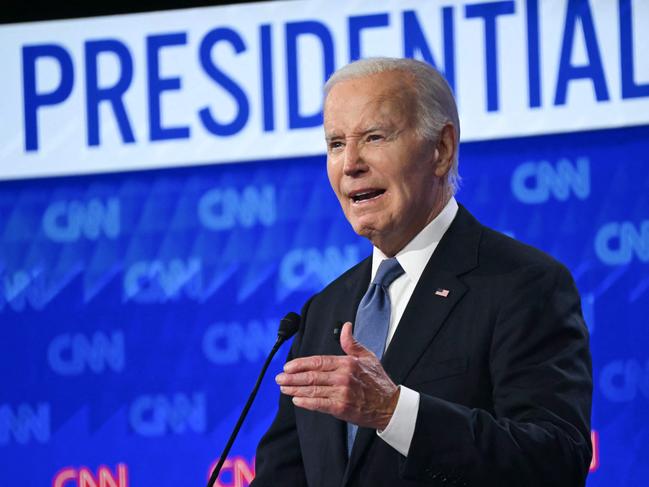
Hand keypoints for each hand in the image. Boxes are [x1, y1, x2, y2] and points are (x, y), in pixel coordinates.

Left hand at [275, 322, 398, 429]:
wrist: (389, 405)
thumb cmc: (378, 381)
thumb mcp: (367, 357)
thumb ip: (351, 342)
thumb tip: (345, 326)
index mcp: (347, 362)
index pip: (318, 361)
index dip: (300, 364)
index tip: (288, 366)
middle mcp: (343, 377)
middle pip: (311, 376)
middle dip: (292, 377)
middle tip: (279, 378)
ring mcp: (342, 393)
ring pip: (313, 389)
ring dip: (295, 389)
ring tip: (283, 388)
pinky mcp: (341, 408)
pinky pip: (319, 404)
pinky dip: (306, 402)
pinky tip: (296, 400)